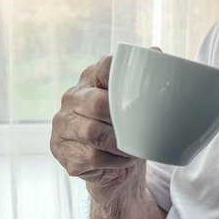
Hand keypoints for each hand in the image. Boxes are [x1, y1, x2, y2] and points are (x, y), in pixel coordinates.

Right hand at [50, 55, 141, 200]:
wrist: (115, 166)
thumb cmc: (127, 127)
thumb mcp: (135, 102)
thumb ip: (144, 78)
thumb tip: (156, 52)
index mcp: (91, 78)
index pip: (105, 67)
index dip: (122, 75)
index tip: (141, 87)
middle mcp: (72, 98)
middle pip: (97, 103)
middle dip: (122, 119)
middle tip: (139, 129)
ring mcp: (63, 125)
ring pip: (93, 132)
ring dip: (119, 144)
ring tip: (133, 148)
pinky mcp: (62, 152)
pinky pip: (91, 156)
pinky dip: (112, 161)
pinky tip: (121, 160)